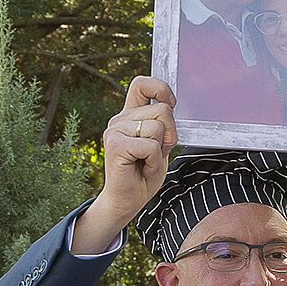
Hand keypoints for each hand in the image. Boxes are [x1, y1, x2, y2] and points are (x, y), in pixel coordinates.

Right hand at [73, 76, 177, 253]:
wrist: (127, 201)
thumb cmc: (143, 174)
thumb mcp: (160, 144)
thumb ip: (162, 125)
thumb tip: (170, 105)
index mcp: (130, 115)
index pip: (142, 84)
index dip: (160, 88)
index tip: (170, 104)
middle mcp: (120, 119)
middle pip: (163, 110)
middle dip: (170, 134)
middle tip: (156, 153)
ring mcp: (115, 130)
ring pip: (159, 128)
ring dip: (161, 150)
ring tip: (147, 162)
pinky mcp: (116, 144)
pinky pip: (150, 145)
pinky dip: (154, 161)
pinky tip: (143, 168)